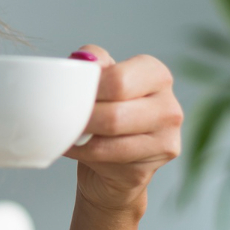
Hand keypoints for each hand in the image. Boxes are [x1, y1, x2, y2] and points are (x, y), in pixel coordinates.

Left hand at [65, 46, 182, 218]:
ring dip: (78, 137)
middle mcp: (169, 107)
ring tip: (64, 131)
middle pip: (114, 115)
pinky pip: (105, 160)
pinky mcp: (148, 169)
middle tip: (61, 117)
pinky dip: (82, 153)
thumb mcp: (101, 77)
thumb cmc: (108, 108)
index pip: (118, 80)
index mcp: (157, 75)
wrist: (115, 156)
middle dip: (81, 117)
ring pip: (108, 141)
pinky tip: (74, 146)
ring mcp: (163, 141)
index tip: (70, 94)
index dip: (87, 89)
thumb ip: (93, 61)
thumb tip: (81, 60)